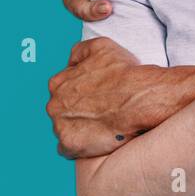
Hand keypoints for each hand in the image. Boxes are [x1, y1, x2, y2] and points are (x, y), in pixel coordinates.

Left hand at [46, 37, 174, 158]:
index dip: (80, 93)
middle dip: (76, 112)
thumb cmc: (123, 72)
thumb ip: (79, 52)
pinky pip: (68, 149)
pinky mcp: (71, 145)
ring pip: (64, 130)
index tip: (94, 96)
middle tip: (99, 111)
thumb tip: (71, 61)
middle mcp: (54, 105)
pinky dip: (80, 146)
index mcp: (57, 83)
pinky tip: (96, 139)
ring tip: (101, 125)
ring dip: (79, 129)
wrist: (140, 98)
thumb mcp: (100, 46)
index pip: (61, 90)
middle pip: (61, 111)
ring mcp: (60, 127)